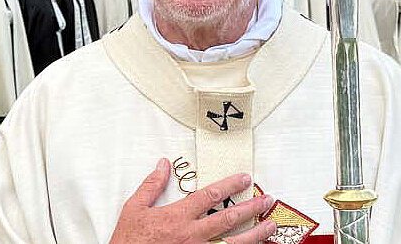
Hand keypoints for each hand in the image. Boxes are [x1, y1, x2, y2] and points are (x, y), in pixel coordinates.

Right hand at [108, 159, 276, 243]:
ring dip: (256, 234)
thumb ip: (151, 185)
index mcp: (177, 217)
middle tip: (268, 200)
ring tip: (271, 225)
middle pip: (229, 218)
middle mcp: (192, 234)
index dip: (230, 184)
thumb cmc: (129, 240)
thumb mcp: (134, 208)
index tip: (244, 178)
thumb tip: (163, 164)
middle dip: (252, 208)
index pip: (210, 195)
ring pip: (234, 243)